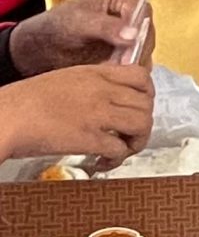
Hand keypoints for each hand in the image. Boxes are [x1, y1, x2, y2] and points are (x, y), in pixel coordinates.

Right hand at [0, 65, 154, 163]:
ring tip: (121, 151)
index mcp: (95, 74)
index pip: (142, 76)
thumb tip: (108, 98)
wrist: (4, 116)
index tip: (139, 107)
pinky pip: (121, 148)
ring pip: (142, 124)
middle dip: (143, 123)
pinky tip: (103, 162)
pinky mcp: (89, 137)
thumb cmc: (23, 102)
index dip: (147, 94)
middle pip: (147, 104)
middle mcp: (101, 90)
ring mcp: (97, 113)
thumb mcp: (64, 80)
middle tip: (129, 135)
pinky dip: (118, 159)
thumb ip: (90, 85)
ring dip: (136, 142)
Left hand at [7, 0, 151, 74]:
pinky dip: (125, 73)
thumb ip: (106, 27)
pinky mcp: (128, 54)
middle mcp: (136, 15)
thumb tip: (134, 35)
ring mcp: (133, 36)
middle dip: (134, 53)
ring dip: (129, 65)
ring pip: (144, 52)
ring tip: (108, 73)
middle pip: (148, 35)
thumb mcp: (79, 23)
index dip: (139, 34)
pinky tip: (109, 77)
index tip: (126, 55)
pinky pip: (136, 65)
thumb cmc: (58, 26)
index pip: (144, 15)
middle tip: (116, 69)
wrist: (42, 48)